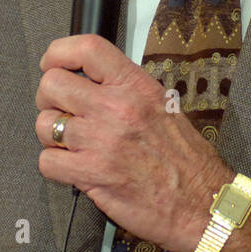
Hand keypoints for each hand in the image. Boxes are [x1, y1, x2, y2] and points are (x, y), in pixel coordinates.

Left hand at [34, 34, 250, 251]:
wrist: (205, 203)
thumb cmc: (185, 158)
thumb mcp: (162, 106)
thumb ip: (125, 91)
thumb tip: (87, 82)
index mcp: (137, 86)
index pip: (87, 48)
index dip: (58, 53)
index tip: (53, 65)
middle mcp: (117, 107)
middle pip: (52, 84)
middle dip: (49, 100)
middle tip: (62, 113)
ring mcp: (103, 141)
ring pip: (45, 125)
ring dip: (52, 137)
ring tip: (73, 146)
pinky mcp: (94, 174)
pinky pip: (47, 162)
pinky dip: (55, 168)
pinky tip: (75, 170)